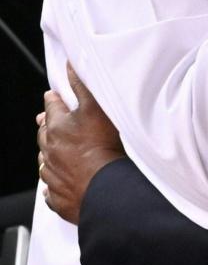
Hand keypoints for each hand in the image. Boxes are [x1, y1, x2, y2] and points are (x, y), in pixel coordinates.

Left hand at [38, 64, 124, 224]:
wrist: (106, 189)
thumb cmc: (103, 148)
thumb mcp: (96, 108)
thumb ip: (82, 86)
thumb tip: (71, 66)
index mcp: (57, 128)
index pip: (51, 107)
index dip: (53, 100)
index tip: (52, 97)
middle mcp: (50, 151)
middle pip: (44, 135)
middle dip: (47, 127)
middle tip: (47, 123)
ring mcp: (53, 176)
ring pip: (46, 162)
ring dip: (49, 156)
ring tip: (53, 154)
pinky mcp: (60, 198)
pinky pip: (51, 191)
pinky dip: (53, 186)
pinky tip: (57, 184)